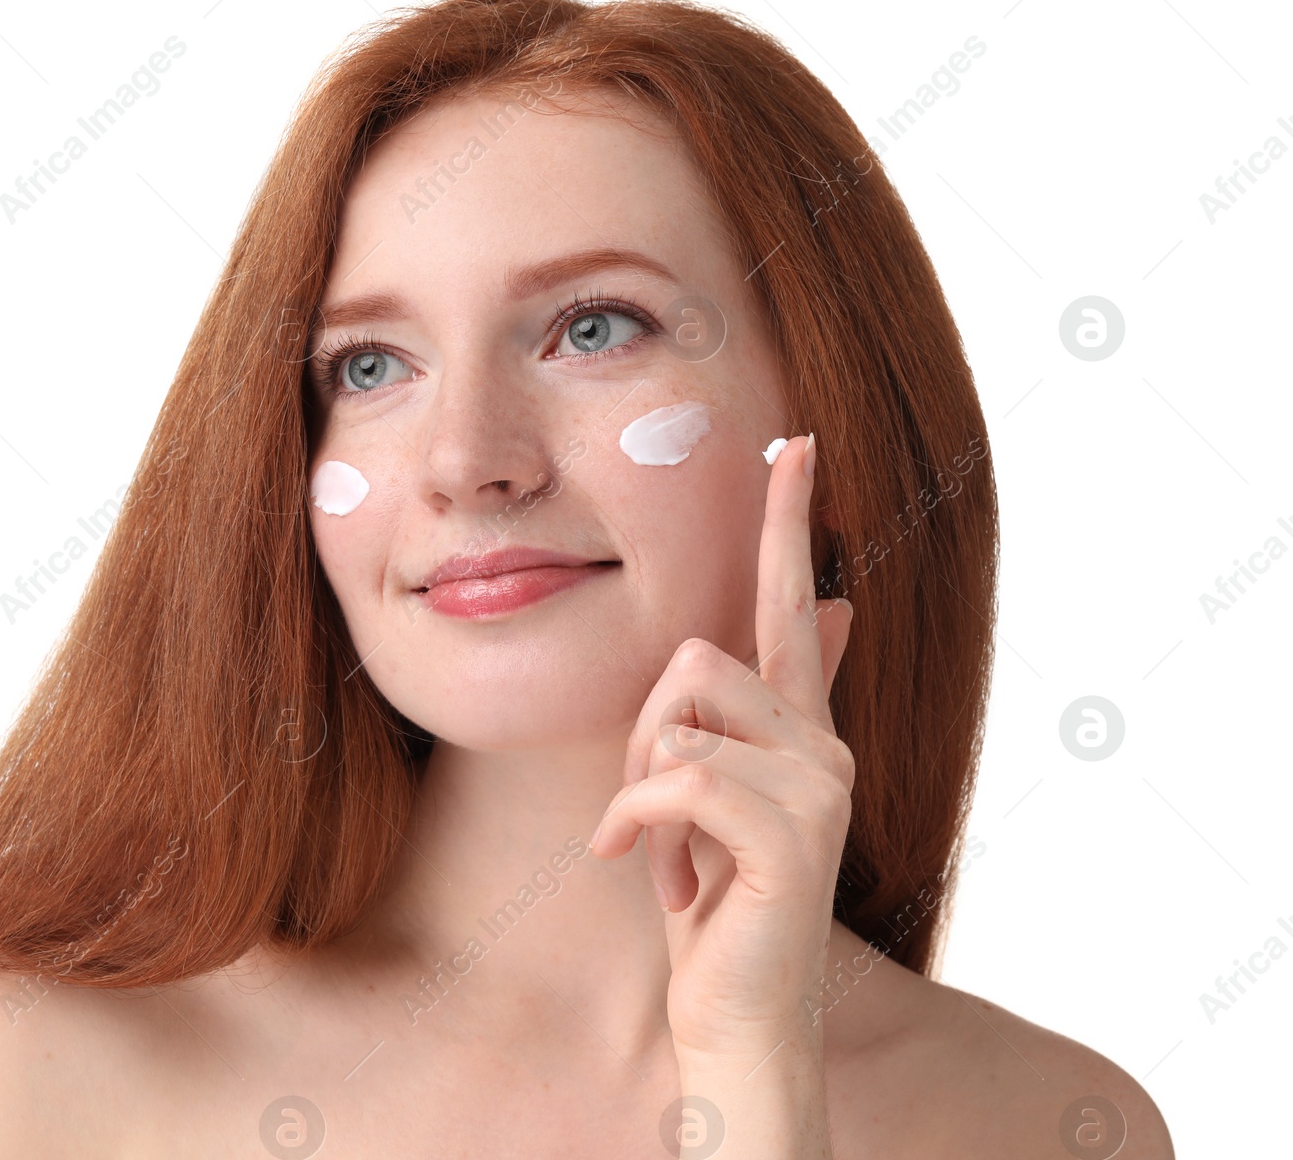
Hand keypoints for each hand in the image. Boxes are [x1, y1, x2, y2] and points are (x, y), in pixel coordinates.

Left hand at [588, 432, 854, 1057]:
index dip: (788, 519)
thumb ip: (737, 715)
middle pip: (692, 656)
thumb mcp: (709, 797)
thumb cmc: (715, 903)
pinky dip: (633, 824)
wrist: (737, 1016)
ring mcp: (817, 787)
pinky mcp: (791, 833)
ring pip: (679, 712)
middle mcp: (821, 743)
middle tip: (648, 812)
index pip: (788, 600)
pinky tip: (644, 872)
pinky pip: (677, 777)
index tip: (793, 440)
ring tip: (662, 853)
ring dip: (640, 787)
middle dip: (643, 733)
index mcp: (798, 725)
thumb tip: (824, 615)